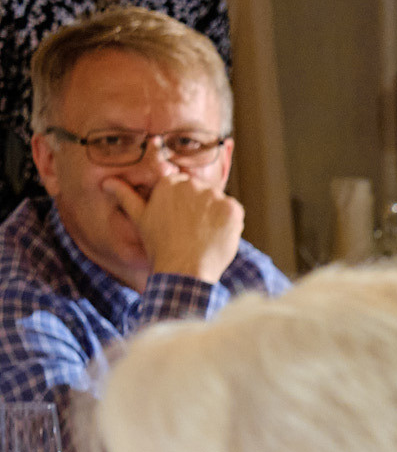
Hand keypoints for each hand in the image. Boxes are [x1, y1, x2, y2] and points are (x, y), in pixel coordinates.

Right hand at [100, 171, 243, 284]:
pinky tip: (216, 237)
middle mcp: (193, 184)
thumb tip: (107, 182)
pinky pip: (234, 212)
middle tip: (191, 231)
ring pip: (218, 203)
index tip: (180, 221)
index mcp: (170, 182)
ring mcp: (215, 196)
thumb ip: (126, 196)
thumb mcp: (139, 218)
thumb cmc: (159, 245)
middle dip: (199, 209)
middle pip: (202, 193)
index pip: (183, 186)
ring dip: (215, 216)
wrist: (183, 269)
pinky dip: (229, 224)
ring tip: (202, 235)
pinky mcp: (233, 209)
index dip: (183, 205)